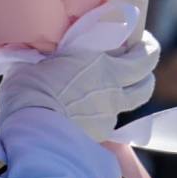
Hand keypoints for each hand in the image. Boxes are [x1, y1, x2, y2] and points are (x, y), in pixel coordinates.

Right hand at [0, 33, 161, 139]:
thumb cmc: (30, 89)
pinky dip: (101, 115)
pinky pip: (106, 122)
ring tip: (111, 91)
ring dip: (127, 95)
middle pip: (146, 85)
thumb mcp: (43, 60)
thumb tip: (50, 53)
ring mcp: (107, 116)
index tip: (138, 41)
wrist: (31, 130)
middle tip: (133, 66)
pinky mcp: (98, 136)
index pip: (144, 56)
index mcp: (103, 65)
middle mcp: (112, 91)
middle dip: (145, 74)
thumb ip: (58, 56)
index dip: (146, 47)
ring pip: (129, 105)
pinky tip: (85, 113)